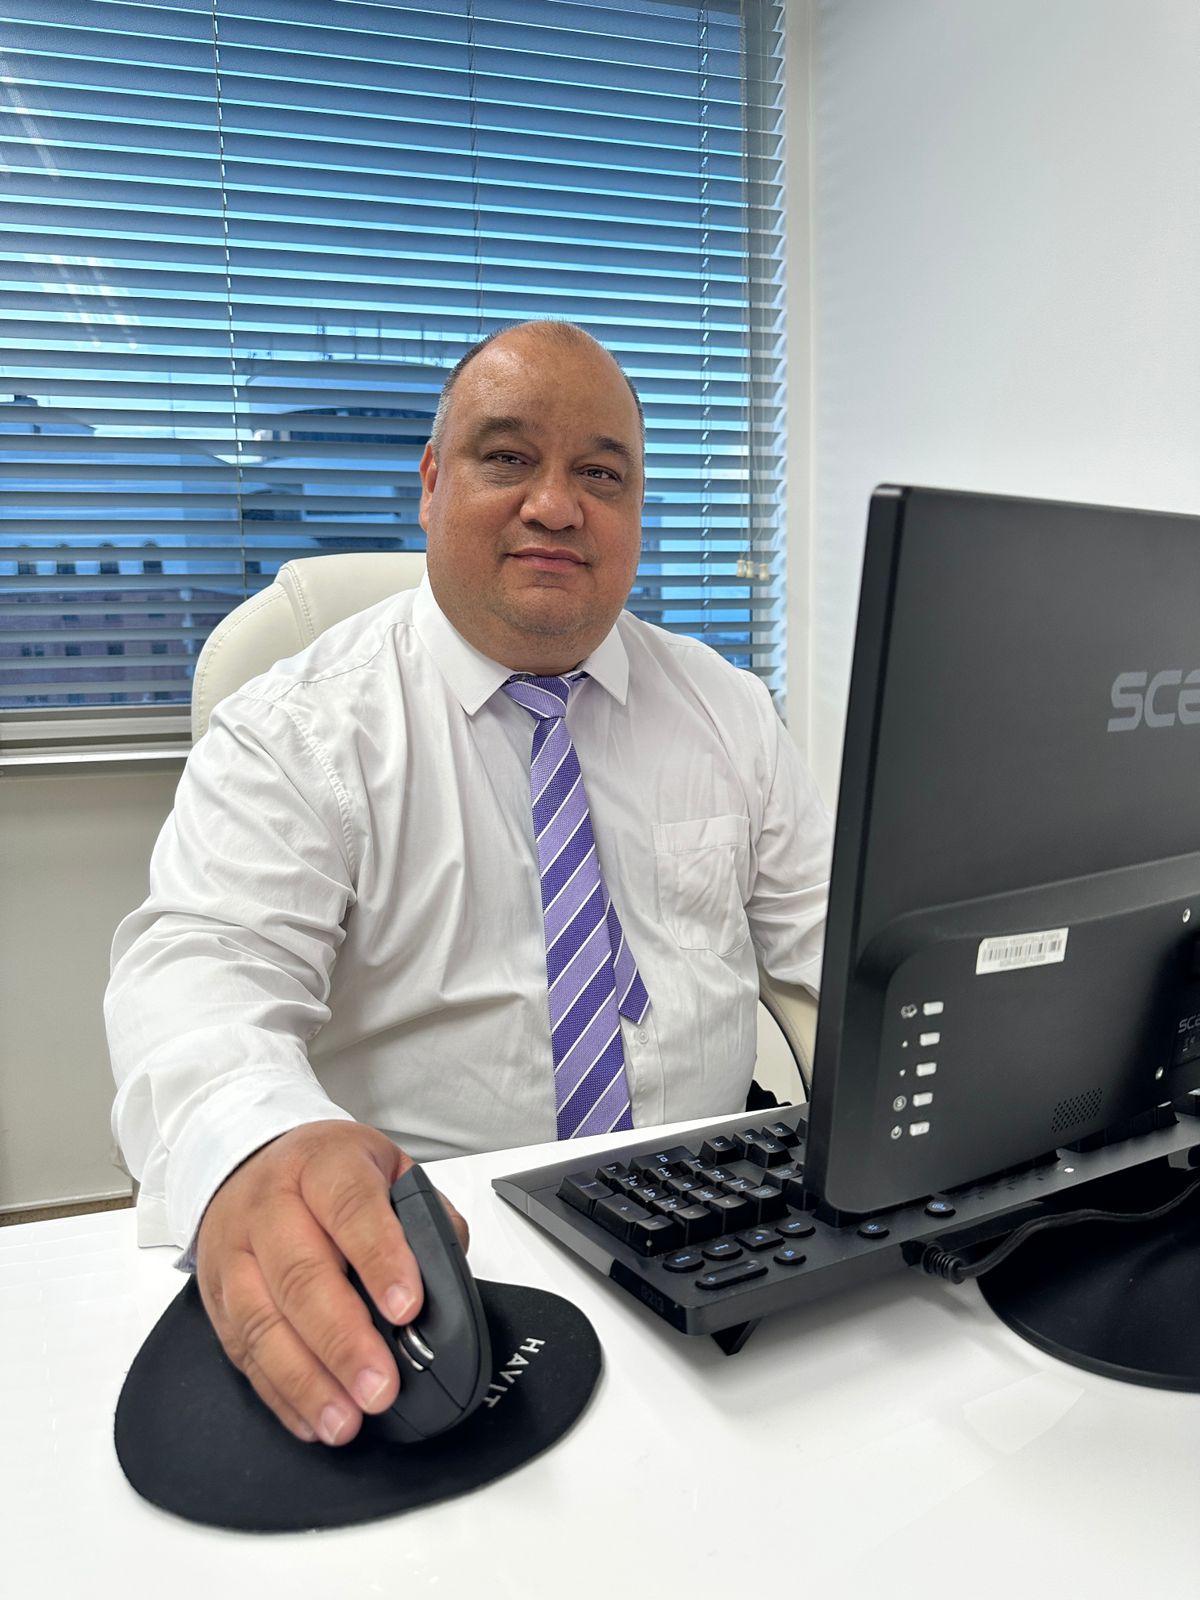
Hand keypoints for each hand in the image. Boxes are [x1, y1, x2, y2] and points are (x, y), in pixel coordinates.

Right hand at [195, 1120, 468, 1445]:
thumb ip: (423, 1215)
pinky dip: (278, 1393)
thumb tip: (448, 1275)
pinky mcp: (216, 1297)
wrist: (246, 1162)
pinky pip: (243, 1352)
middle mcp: (270, 1206)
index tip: (408, 1309)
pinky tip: (311, 1420)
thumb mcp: (384, 1166)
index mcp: (322, 1164)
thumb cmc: (327, 1172)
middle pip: (302, 1276)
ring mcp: (235, 1253)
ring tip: (345, 1420)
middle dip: (343, 1340)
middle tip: (380, 1386)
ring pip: (263, 1322)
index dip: (380, 1259)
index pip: (351, 1209)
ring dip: (307, 1380)